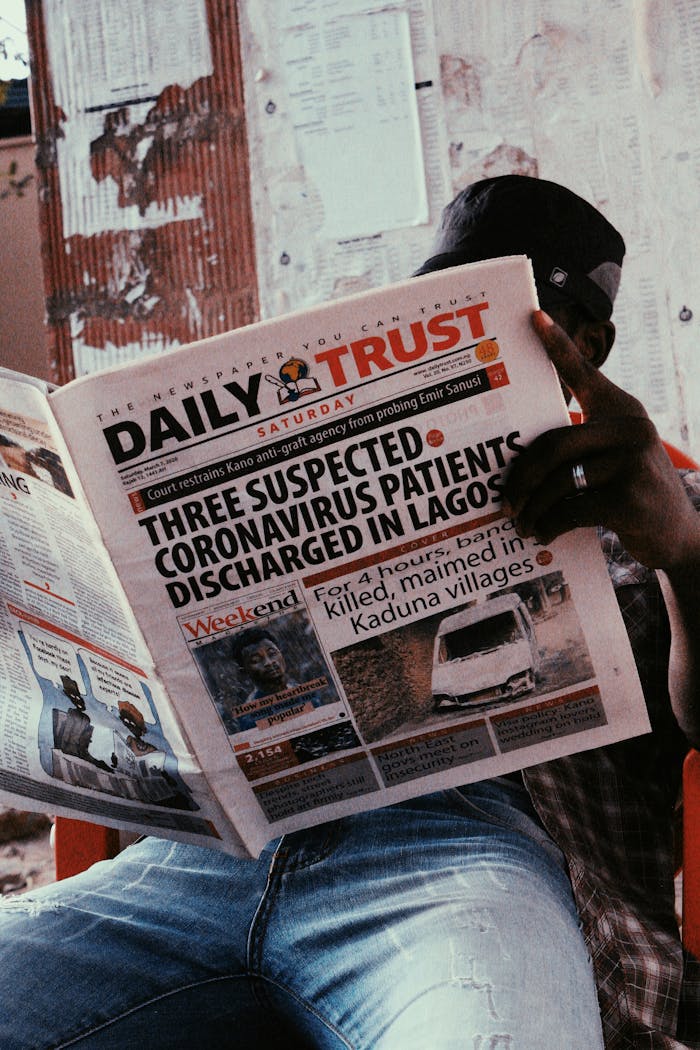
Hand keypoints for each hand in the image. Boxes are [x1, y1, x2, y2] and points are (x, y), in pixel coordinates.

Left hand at [502, 310, 699, 569]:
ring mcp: (633, 461)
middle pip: (554, 444)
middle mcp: (630, 428)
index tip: (532, 317)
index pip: (585, 372)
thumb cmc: (630, 495)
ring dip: (532, 508)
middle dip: (522, 477)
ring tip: (521, 523)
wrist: (676, 535)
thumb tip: (519, 462)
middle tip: (505, 501)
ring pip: (559, 481)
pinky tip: (542, 534)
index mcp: (621, 411)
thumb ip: (580, 448)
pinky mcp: (630, 496)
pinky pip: (570, 509)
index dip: (557, 345)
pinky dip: (549, 525)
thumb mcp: (612, 460)